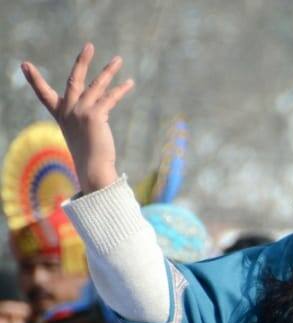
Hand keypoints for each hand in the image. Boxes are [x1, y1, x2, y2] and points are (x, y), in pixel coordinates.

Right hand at [21, 43, 133, 192]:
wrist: (93, 168)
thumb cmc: (89, 154)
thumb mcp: (82, 131)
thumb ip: (86, 115)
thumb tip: (101, 103)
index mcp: (60, 115)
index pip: (43, 94)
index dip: (34, 79)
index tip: (24, 64)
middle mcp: (68, 111)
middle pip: (74, 79)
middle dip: (82, 61)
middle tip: (89, 45)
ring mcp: (80, 111)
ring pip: (97, 85)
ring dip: (109, 71)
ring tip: (119, 59)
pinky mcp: (94, 115)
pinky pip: (110, 97)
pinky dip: (121, 90)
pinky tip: (129, 83)